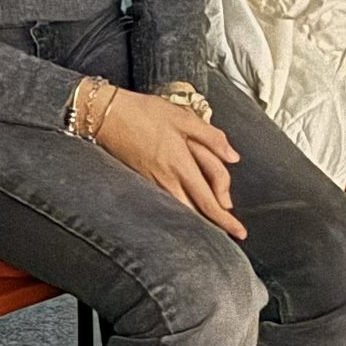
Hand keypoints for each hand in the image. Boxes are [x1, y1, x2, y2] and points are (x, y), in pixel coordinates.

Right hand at [95, 88, 245, 237]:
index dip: (225, 220)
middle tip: (231, 230)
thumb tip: (234, 156)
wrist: (107, 115)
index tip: (239, 232)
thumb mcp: (184, 118)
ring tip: (212, 222)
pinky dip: (180, 208)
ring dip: (197, 218)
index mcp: (180, 165)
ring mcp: (152, 183)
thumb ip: (212, 138)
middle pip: (194, 213)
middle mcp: (166, 180)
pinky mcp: (141, 180)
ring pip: (179, 210)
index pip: (207, 201)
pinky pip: (165, 201)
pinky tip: (186, 205)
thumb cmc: (144, 112)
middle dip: (214, 225)